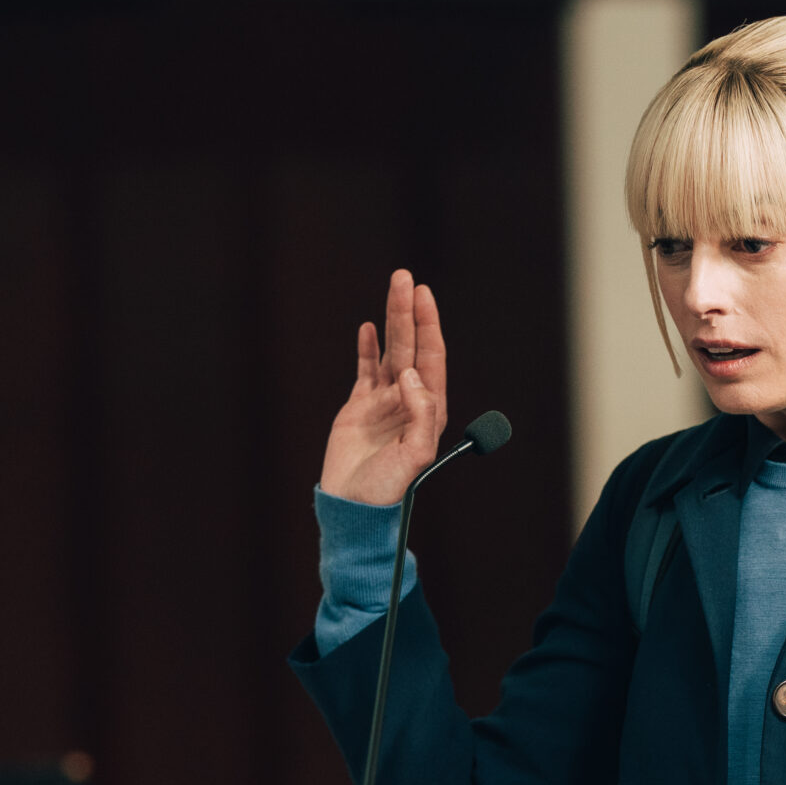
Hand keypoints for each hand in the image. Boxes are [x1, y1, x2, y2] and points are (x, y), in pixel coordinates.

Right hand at [321, 269, 447, 504]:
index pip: (431, 358)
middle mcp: (409, 401)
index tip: (423, 296)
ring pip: (390, 352)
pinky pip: (366, 370)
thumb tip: (409, 374)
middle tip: (405, 278)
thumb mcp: (413, 456)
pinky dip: (367, 348)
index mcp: (428, 410)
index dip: (428, 326)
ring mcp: (384, 402)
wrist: (353, 506)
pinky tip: (368, 328)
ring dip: (392, 321)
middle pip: (411, 347)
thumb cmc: (387, 488)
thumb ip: (420, 415)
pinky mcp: (360, 407)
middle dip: (409, 312)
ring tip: (393, 287)